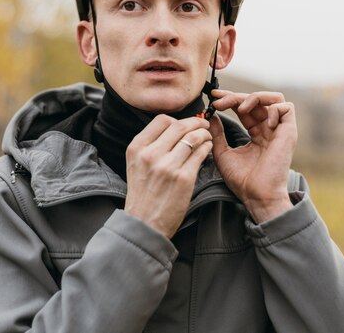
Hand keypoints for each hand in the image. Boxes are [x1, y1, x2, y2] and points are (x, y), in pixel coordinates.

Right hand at [125, 115, 212, 237]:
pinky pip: (200, 154)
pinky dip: (207, 147)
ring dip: (204, 133)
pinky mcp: (184, 178)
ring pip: (193, 137)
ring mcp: (168, 166)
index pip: (161, 120)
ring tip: (207, 136)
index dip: (177, 119)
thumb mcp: (135, 164)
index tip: (185, 123)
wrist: (144, 223)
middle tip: (203, 124)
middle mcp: (151, 154)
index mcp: (137, 148)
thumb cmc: (142, 195)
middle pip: (179, 125)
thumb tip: (172, 129)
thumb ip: (149, 146)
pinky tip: (207, 148)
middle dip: (195, 122)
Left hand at [209, 90, 296, 222]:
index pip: (244, 108)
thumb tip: (211, 116)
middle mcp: (269, 129)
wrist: (256, 195)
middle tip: (218, 101)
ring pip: (274, 99)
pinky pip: (287, 108)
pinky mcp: (289, 132)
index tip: (213, 97)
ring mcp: (280, 130)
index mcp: (256, 133)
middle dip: (235, 96)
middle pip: (256, 101)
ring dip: (255, 97)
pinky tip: (261, 121)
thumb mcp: (222, 153)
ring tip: (240, 107)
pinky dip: (273, 108)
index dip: (230, 99)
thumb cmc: (242, 180)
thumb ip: (217, 134)